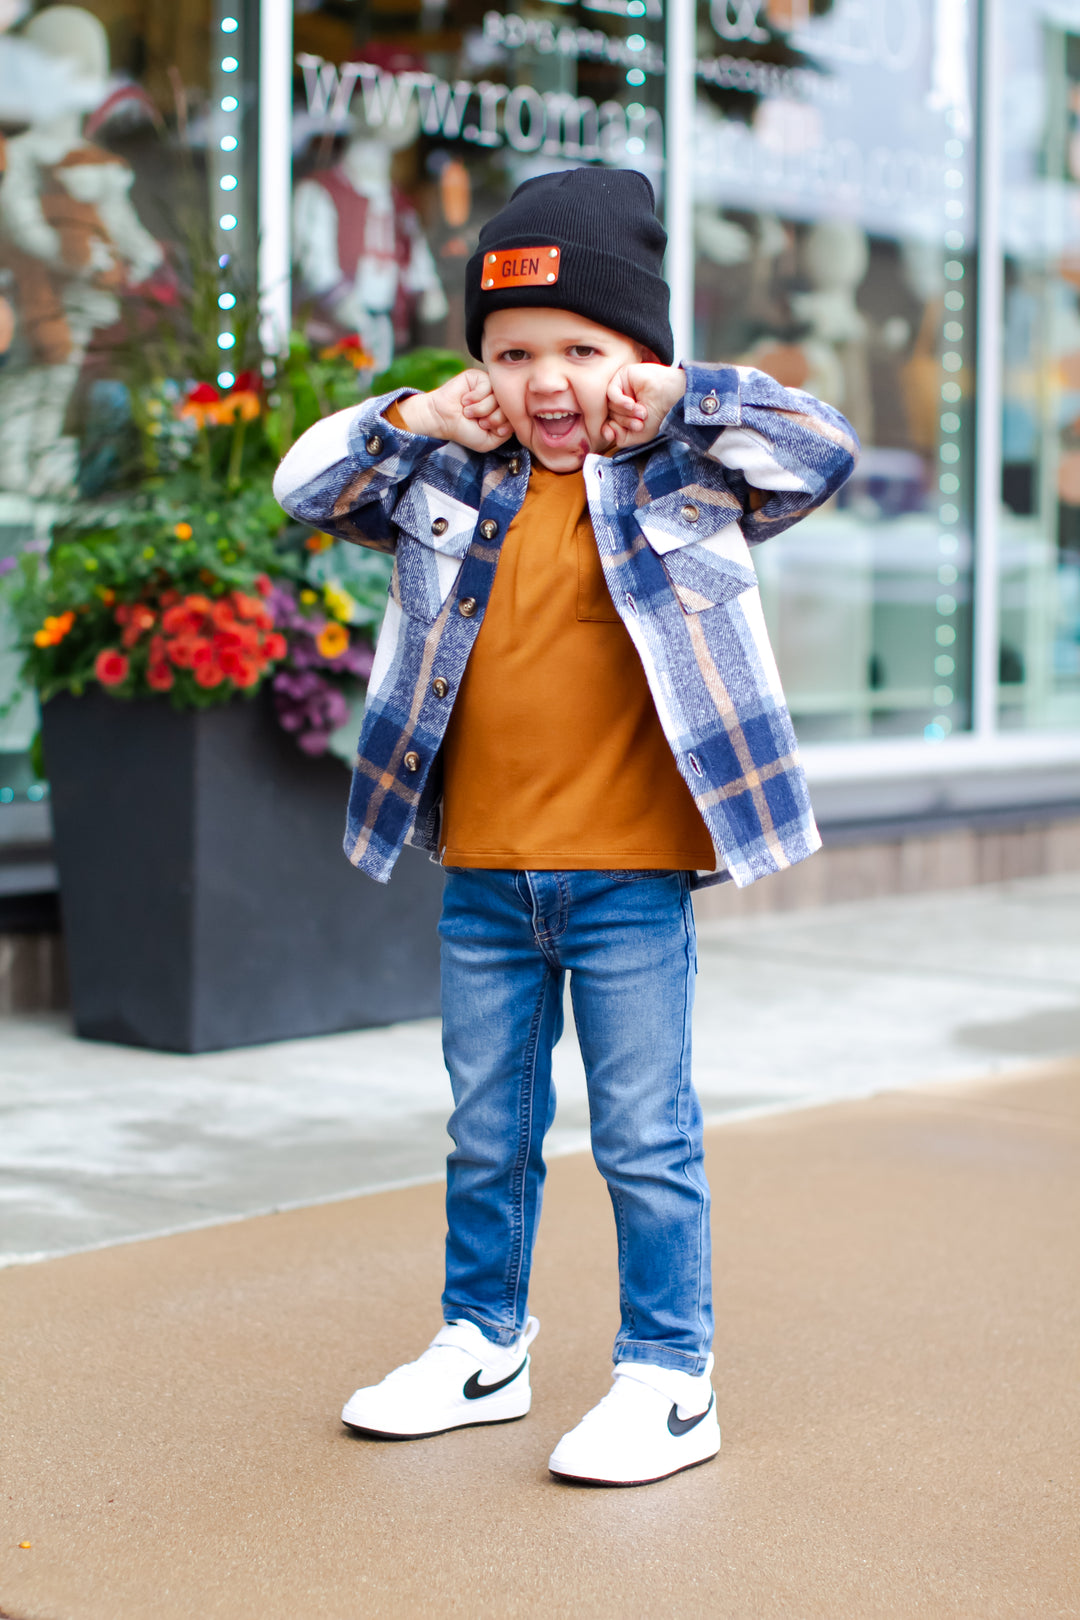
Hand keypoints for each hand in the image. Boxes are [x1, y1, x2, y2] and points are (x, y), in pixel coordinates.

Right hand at [397, 369, 512, 451]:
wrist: (443, 420)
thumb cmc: (464, 430)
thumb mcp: (490, 441)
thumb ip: (507, 432)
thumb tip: (514, 416)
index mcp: (502, 412)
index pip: (515, 417)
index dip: (501, 426)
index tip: (487, 429)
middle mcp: (498, 398)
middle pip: (509, 407)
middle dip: (492, 419)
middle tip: (478, 421)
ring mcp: (489, 387)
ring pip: (497, 397)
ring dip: (480, 409)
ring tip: (468, 412)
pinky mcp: (479, 377)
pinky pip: (487, 386)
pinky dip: (474, 398)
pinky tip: (465, 400)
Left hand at [602, 363, 685, 448]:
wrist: (673, 399)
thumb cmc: (660, 415)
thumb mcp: (639, 435)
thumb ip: (621, 438)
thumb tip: (607, 432)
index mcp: (623, 413)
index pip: (607, 423)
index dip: (609, 430)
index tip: (614, 435)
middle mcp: (620, 400)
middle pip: (610, 415)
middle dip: (624, 422)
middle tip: (640, 423)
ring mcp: (621, 387)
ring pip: (610, 405)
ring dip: (625, 413)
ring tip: (642, 413)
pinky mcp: (623, 376)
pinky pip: (611, 392)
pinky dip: (620, 402)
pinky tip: (632, 404)